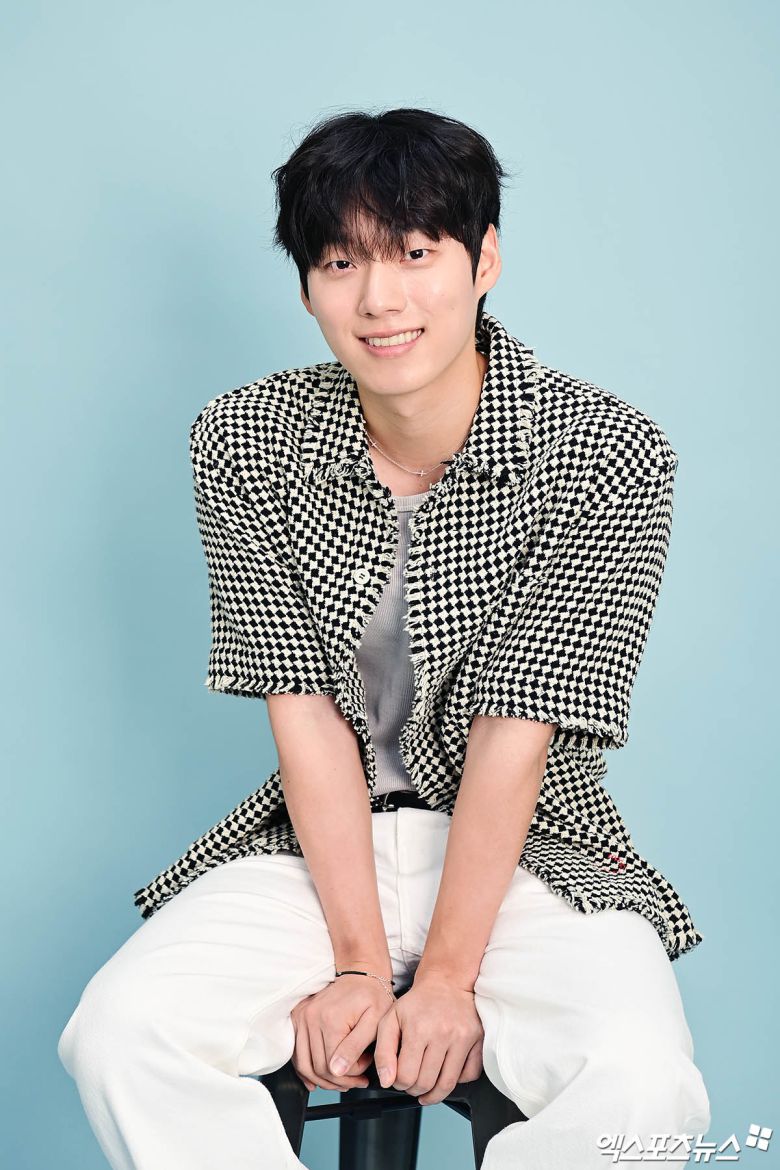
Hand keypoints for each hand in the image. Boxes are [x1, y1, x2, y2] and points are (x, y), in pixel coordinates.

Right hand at [290, 973, 394, 1091]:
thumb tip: (337, 1070)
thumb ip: (355, 1046)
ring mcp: (301, 1018)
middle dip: (339, 1080)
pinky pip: (296, 1054)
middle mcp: (310, 1018)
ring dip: (322, 1080)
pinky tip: (319, 1078)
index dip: (351, 1075)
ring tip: (341, 1079)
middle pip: (318, 1068)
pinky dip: (306, 1070)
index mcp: (330, 1020)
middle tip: (357, 1077)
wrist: (361, 975)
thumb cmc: (372, 996)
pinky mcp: (297, 1018)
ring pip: (304, 1065)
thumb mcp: (374, 1021)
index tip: (366, 1069)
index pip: (333, 1066)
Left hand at [372, 971, 483, 1104]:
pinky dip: (458, 1081)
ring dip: (434, 1093)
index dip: (398, 1083)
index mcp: (418, 1029)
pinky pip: (469, 1075)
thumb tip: (387, 1081)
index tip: (398, 1078)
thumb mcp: (390, 1019)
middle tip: (411, 1082)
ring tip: (426, 1088)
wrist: (446, 982)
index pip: (405, 1076)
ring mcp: (463, 1038)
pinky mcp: (478, 1039)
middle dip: (414, 1089)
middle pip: (426, 1083)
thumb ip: (383, 1052)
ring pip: (447, 1084)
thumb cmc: (417, 1003)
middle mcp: (442, 1034)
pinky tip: (446, 1073)